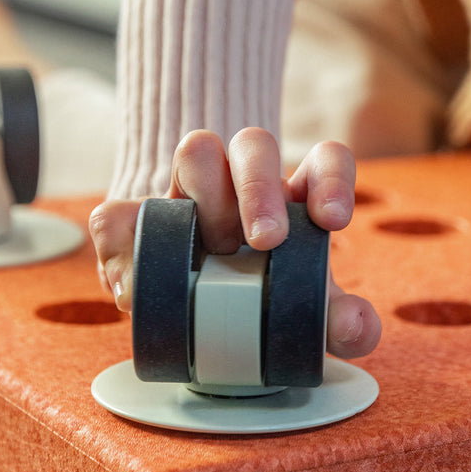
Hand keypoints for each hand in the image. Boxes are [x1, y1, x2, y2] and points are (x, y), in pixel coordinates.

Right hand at [89, 128, 380, 358]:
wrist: (203, 317)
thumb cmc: (268, 303)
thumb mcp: (307, 318)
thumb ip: (342, 325)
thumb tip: (355, 327)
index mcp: (295, 198)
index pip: (324, 160)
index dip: (332, 178)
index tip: (332, 220)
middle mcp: (243, 182)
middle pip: (254, 144)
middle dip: (260, 186)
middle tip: (267, 240)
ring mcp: (188, 195)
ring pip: (197, 150)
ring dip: (207, 192)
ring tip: (214, 248)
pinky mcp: (133, 223)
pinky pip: (115, 216)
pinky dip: (125, 243)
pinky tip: (135, 288)